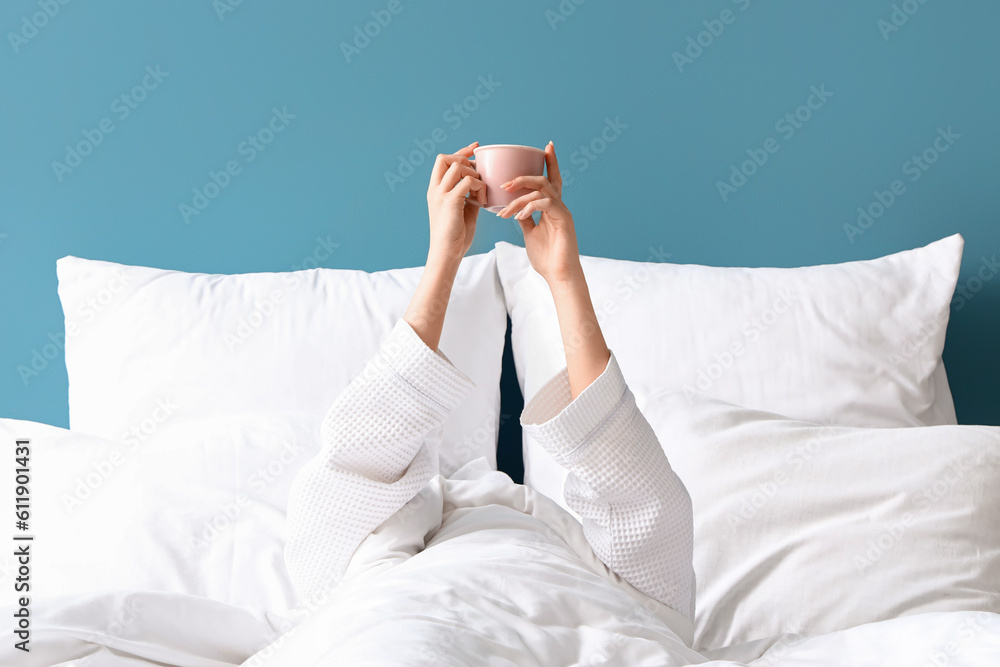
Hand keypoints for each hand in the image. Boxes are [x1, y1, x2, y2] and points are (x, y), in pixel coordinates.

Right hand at [426, 141, 485, 265]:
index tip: (475, 148)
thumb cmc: (456, 235)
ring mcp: (441, 194)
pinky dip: (479, 188)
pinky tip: (483, 203)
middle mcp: (435, 189)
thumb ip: (468, 195)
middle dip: (466, 160)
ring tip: (482, 194)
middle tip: (479, 175)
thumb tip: (481, 185)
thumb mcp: (462, 210)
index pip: (443, 160)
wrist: (447, 253)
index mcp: (435, 190)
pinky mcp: (450, 202)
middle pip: (446, 158)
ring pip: (458, 167)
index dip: (460, 151)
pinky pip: (468, 182)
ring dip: (475, 176)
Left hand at [497, 141, 581, 284]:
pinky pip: (545, 204)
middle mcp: (559, 206)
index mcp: (552, 208)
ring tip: (505, 206)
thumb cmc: (546, 258)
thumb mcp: (530, 233)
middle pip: (544, 179)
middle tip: (505, 183)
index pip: (550, 180)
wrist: (559, 275)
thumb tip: (514, 207)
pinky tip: (518, 216)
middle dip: (524, 177)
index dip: (550, 162)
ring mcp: (562, 211)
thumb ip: (525, 218)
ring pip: (542, 189)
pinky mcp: (563, 219)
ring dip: (520, 195)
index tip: (546, 147)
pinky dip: (529, 206)